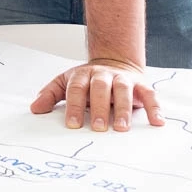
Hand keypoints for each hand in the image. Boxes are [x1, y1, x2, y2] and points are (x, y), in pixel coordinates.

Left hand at [30, 59, 163, 131]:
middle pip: (100, 88)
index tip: (73, 124)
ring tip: (122, 128)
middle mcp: (103, 75)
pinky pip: (149, 95)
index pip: (76, 89)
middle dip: (99, 107)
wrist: (114, 62)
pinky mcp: (140, 85)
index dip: (74, 106)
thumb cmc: (88, 81)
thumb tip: (34, 108)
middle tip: (99, 127)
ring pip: (123, 90)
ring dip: (123, 109)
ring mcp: (122, 79)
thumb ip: (51, 95)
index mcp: (83, 75)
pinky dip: (154, 107)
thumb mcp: (66, 83)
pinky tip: (157, 122)